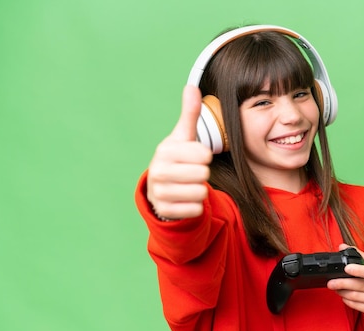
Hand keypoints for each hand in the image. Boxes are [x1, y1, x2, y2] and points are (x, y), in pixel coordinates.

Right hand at [147, 85, 213, 218]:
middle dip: (202, 174)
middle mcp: (158, 171)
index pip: (204, 155)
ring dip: (200, 191)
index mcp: (165, 150)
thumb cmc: (177, 159)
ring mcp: (160, 192)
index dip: (204, 157)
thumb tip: (192, 86)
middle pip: (203, 174)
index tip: (193, 157)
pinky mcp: (165, 211)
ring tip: (188, 185)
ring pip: (201, 193)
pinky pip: (196, 209)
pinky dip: (196, 206)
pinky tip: (185, 199)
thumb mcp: (183, 137)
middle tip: (190, 173)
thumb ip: (190, 113)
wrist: (160, 188)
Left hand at [327, 244, 363, 316]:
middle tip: (331, 282)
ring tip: (336, 288)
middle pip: (360, 286)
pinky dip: (347, 300)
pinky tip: (344, 296)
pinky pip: (356, 306)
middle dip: (342, 283)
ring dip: (342, 292)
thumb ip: (358, 255)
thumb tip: (342, 247)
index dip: (358, 270)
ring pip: (356, 296)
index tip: (346, 268)